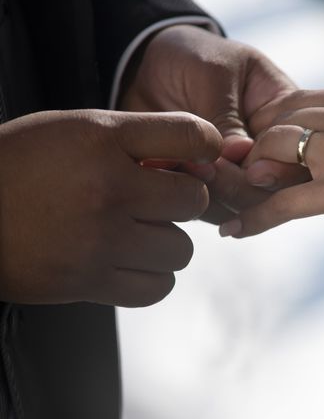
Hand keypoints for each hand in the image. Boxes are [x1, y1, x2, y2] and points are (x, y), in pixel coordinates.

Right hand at [0, 110, 220, 306]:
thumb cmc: (22, 164)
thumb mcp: (73, 131)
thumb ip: (135, 140)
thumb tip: (199, 160)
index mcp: (102, 139)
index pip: (193, 135)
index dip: (206, 146)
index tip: (198, 157)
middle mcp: (108, 188)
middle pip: (195, 200)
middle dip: (184, 199)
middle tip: (157, 200)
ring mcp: (99, 240)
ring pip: (181, 249)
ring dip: (168, 242)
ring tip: (140, 234)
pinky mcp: (88, 282)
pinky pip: (157, 287)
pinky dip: (154, 276)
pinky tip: (132, 261)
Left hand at [119, 24, 308, 223]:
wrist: (146, 66)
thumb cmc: (191, 56)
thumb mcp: (212, 72)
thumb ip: (225, 114)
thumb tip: (241, 153)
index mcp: (285, 114)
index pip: (298, 148)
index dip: (280, 163)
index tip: (246, 160)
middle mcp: (270, 149)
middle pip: (275, 187)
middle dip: (242, 185)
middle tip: (205, 168)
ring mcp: (243, 172)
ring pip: (245, 205)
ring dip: (216, 195)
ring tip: (185, 168)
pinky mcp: (214, 188)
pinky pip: (214, 209)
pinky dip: (194, 200)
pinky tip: (171, 179)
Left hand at [221, 87, 323, 252]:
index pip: (302, 100)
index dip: (274, 124)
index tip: (263, 148)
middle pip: (280, 118)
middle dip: (256, 145)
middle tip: (245, 173)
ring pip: (274, 149)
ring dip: (250, 175)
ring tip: (239, 197)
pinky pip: (284, 201)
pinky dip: (255, 217)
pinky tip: (235, 231)